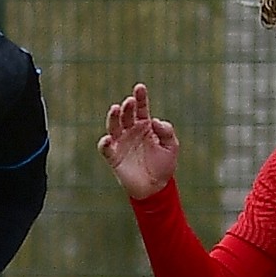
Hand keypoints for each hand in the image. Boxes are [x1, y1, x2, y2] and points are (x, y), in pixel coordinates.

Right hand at [98, 84, 180, 200]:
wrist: (155, 188)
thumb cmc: (164, 166)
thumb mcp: (171, 147)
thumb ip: (167, 132)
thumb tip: (154, 121)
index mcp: (145, 126)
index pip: (141, 108)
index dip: (140, 97)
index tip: (140, 88)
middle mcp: (131, 131)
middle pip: (126, 114)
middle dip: (127, 107)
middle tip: (130, 101)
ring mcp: (121, 143)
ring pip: (114, 126)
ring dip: (113, 117)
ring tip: (116, 109)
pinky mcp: (113, 157)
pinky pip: (106, 148)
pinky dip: (104, 143)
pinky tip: (107, 139)